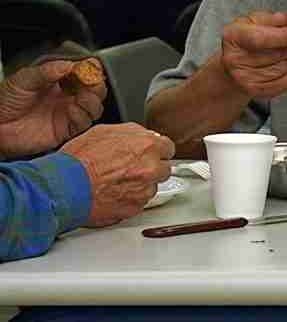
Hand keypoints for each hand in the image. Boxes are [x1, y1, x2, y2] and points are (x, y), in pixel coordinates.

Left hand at [0, 58, 106, 157]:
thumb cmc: (5, 102)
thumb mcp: (23, 80)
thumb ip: (46, 72)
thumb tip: (69, 65)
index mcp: (59, 82)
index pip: (84, 73)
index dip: (91, 70)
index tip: (90, 67)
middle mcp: (66, 97)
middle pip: (96, 90)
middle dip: (97, 85)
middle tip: (91, 82)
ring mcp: (67, 114)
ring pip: (95, 107)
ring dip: (93, 100)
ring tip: (82, 96)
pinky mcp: (66, 130)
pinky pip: (84, 124)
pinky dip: (83, 115)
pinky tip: (71, 110)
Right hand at [60, 123, 174, 226]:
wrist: (62, 187)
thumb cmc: (78, 160)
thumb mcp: (105, 132)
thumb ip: (133, 133)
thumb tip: (145, 135)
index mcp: (147, 146)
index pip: (169, 148)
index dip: (156, 150)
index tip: (150, 154)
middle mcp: (150, 168)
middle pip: (164, 168)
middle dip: (151, 168)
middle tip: (129, 168)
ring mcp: (143, 191)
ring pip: (152, 187)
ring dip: (140, 185)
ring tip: (116, 182)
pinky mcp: (134, 209)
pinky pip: (139, 202)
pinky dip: (130, 199)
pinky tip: (113, 193)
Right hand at [221, 10, 286, 100]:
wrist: (232, 66)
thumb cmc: (245, 42)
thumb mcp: (252, 22)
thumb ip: (269, 18)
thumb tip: (282, 20)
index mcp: (233, 36)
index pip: (260, 38)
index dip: (281, 37)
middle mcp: (235, 58)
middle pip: (276, 53)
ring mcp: (243, 76)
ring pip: (282, 67)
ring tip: (283, 54)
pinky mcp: (254, 89)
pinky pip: (284, 82)